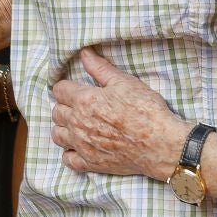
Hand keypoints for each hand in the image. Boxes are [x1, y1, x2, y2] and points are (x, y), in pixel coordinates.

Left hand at [50, 47, 188, 180]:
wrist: (159, 143)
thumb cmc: (145, 110)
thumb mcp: (125, 82)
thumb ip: (100, 68)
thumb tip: (84, 54)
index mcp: (84, 101)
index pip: (60, 90)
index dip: (66, 86)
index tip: (73, 88)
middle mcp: (77, 123)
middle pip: (57, 112)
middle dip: (64, 106)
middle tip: (78, 105)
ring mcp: (82, 145)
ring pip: (57, 135)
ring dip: (63, 128)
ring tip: (76, 125)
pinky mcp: (90, 163)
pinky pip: (68, 160)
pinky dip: (69, 153)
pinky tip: (78, 147)